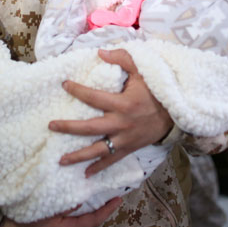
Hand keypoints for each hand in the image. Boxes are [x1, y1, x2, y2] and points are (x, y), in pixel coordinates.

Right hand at [0, 197, 122, 226]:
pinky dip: (80, 207)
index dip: (107, 210)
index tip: (119, 199)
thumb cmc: (25, 221)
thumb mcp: (45, 212)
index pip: (93, 220)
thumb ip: (64, 207)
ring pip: (82, 218)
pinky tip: (80, 197)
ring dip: (91, 206)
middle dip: (102, 207)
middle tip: (112, 193)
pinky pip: (72, 216)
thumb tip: (81, 200)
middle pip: (90, 219)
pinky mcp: (55, 226)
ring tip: (100, 193)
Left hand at [50, 49, 172, 176]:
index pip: (94, 97)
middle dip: (69, 127)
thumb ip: (121, 58)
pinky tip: (85, 174)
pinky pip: (112, 160)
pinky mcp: (129, 149)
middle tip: (51, 126)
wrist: (176, 113)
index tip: (64, 85)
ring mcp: (125, 139)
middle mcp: (121, 123)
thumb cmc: (156, 90)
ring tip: (61, 160)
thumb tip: (100, 52)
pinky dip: (99, 168)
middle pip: (90, 128)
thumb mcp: (142, 70)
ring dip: (78, 156)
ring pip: (98, 150)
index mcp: (123, 103)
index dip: (77, 90)